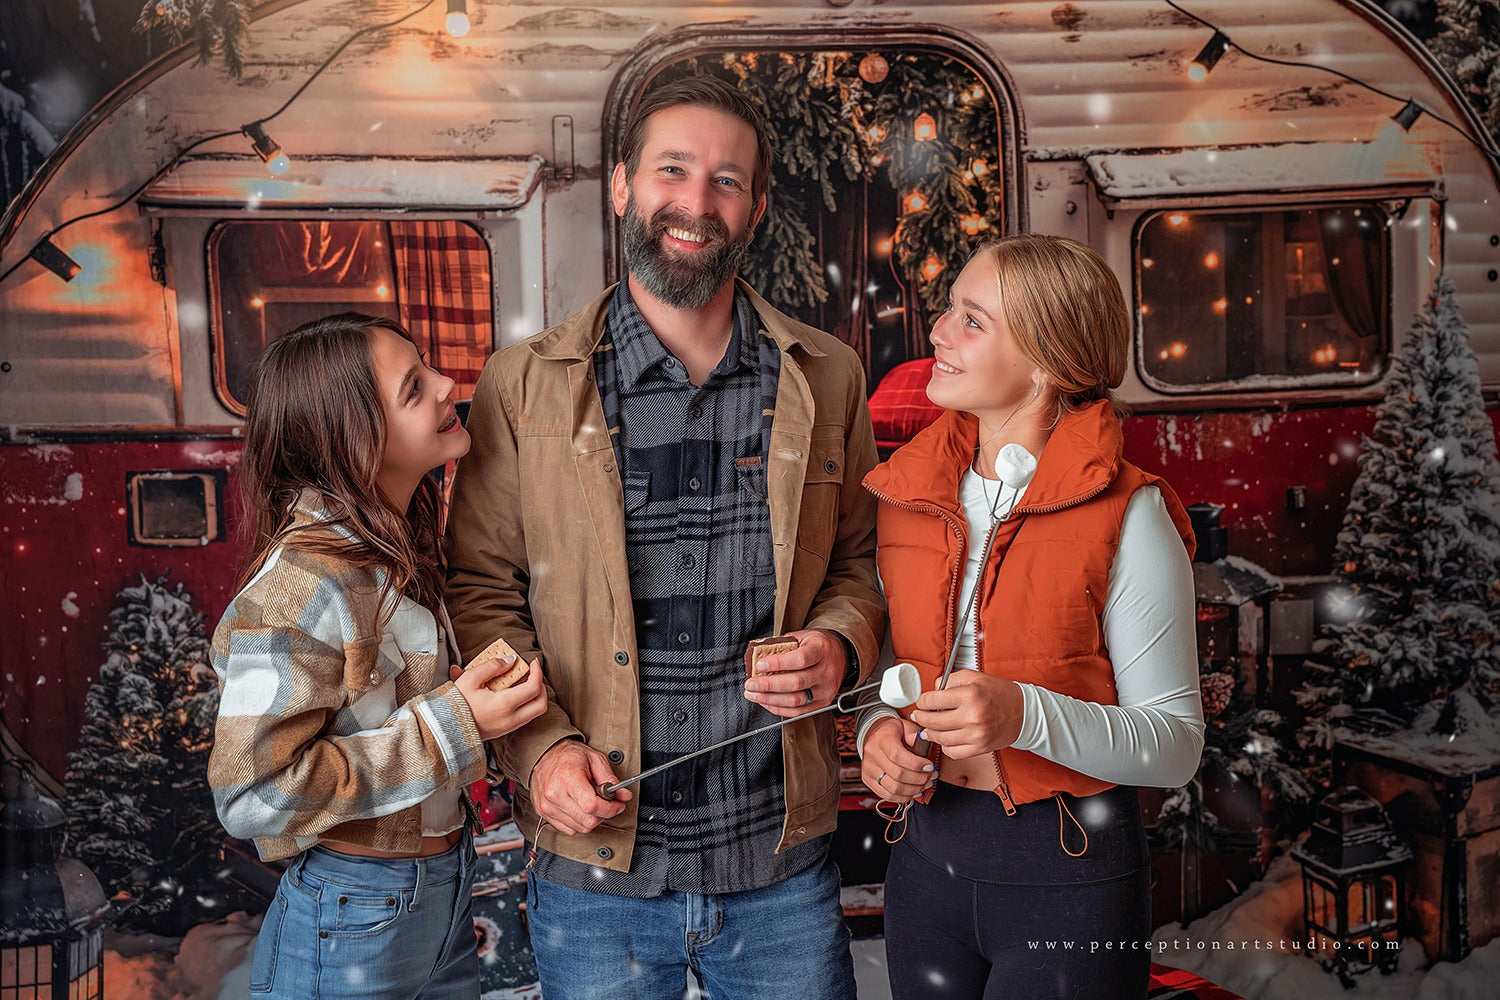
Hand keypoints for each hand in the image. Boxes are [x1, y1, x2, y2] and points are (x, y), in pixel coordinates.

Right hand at [454, 656, 548, 739]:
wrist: (443, 728)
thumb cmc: (454, 704)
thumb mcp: (470, 679)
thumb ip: (492, 666)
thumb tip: (510, 660)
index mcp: (504, 705)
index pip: (534, 688)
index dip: (537, 672)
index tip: (533, 663)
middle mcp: (510, 719)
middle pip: (541, 705)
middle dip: (541, 687)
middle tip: (533, 674)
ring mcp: (508, 727)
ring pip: (533, 713)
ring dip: (533, 696)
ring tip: (522, 682)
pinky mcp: (503, 731)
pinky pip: (523, 717)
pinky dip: (524, 704)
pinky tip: (512, 693)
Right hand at [528, 739, 630, 836]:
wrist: (545, 754)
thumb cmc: (569, 755)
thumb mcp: (595, 759)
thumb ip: (610, 779)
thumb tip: (624, 795)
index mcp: (567, 777)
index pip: (591, 806)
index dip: (610, 809)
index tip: (617, 804)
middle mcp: (554, 794)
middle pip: (587, 821)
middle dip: (603, 814)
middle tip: (606, 803)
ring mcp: (547, 806)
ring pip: (579, 828)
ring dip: (591, 819)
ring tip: (591, 802)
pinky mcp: (543, 813)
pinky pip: (568, 829)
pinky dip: (578, 822)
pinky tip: (579, 808)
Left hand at [742, 628, 846, 717]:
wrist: (840, 655)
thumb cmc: (817, 645)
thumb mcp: (802, 636)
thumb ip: (782, 645)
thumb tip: (757, 654)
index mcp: (821, 650)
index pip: (800, 659)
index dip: (778, 663)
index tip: (760, 664)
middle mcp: (826, 671)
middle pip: (796, 683)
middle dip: (768, 685)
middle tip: (750, 684)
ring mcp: (826, 690)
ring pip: (795, 700)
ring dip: (770, 699)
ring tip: (753, 694)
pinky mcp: (822, 703)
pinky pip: (798, 712)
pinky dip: (779, 709)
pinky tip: (766, 702)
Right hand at [861, 717, 933, 803]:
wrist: (873, 734)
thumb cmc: (892, 731)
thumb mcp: (905, 726)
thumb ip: (915, 735)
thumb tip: (923, 745)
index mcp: (882, 739)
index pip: (897, 755)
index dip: (917, 764)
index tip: (930, 766)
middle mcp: (872, 755)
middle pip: (897, 775)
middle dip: (920, 779)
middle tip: (932, 776)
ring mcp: (868, 769)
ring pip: (893, 788)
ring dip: (914, 790)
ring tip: (925, 784)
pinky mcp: (868, 780)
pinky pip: (887, 795)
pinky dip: (904, 797)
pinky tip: (914, 791)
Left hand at [909, 672, 1023, 759]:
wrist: (1022, 712)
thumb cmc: (999, 693)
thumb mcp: (975, 677)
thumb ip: (950, 680)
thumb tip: (933, 689)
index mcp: (970, 695)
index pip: (933, 700)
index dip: (922, 701)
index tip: (922, 702)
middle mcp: (972, 716)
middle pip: (933, 721)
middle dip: (921, 718)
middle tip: (919, 716)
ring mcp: (976, 735)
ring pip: (941, 738)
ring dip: (930, 733)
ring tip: (928, 728)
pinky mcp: (979, 748)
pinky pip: (953, 752)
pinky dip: (945, 746)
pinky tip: (945, 738)